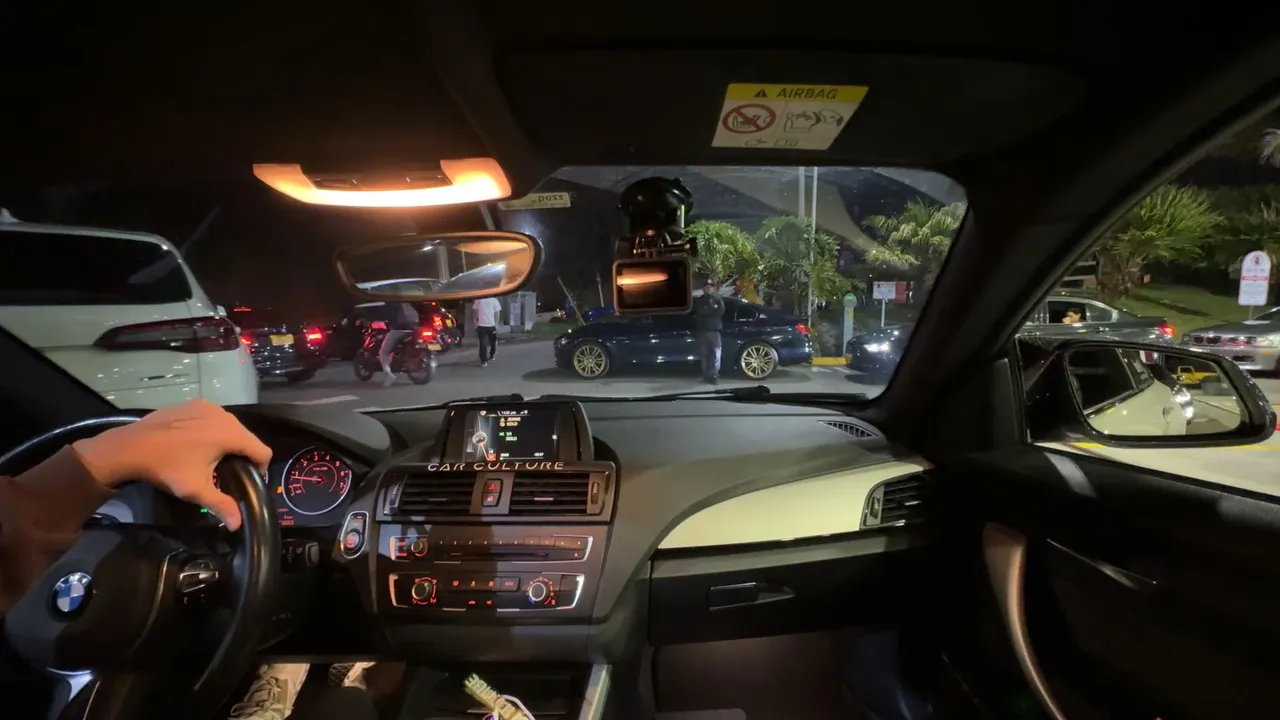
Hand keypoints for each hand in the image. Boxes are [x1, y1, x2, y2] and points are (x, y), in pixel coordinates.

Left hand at [71, 399, 271, 529]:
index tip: (247, 481)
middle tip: (227, 473)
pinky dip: (211, 430)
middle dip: (242, 455)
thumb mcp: (196, 490)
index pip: (262, 451)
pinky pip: (212, 418)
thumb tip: (237, 525)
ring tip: (211, 459)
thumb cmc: (167, 467)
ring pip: (230, 426)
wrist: (130, 446)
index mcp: (231, 433)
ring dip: (227, 442)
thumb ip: (221, 505)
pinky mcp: (192, 404)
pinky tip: (195, 443)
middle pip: (247, 437)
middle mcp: (224, 415)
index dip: (261, 469)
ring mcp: (207, 406)